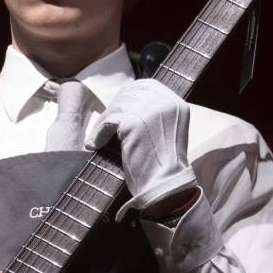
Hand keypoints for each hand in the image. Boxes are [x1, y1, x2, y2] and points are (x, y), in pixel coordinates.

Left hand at [84, 78, 199, 221]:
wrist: (165, 187)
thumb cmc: (163, 166)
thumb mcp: (166, 131)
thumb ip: (153, 114)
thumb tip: (125, 102)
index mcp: (176, 103)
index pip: (148, 85)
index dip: (129, 93)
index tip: (118, 107)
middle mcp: (166, 102)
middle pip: (130, 93)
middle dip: (114, 108)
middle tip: (105, 125)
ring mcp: (151, 111)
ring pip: (118, 106)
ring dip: (104, 122)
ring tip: (98, 138)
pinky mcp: (135, 123)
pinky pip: (109, 122)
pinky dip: (99, 133)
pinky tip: (95, 144)